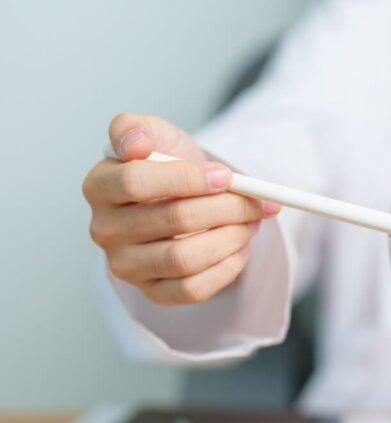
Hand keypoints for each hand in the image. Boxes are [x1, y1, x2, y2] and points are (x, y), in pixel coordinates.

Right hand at [82, 113, 280, 305]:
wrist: (181, 200)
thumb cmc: (167, 167)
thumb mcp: (155, 134)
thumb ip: (137, 128)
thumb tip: (136, 143)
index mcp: (99, 186)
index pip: (136, 182)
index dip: (187, 178)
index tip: (225, 176)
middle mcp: (105, 230)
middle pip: (173, 220)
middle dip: (226, 208)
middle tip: (256, 200)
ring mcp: (126, 265)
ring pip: (185, 258)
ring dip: (231, 238)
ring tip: (251, 222)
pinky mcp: (152, 292)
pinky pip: (193, 289)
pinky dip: (227, 268)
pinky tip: (240, 248)